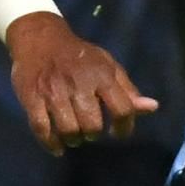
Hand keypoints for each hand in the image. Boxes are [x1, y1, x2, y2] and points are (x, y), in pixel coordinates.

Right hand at [5, 12, 156, 155]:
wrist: (40, 38)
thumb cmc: (79, 56)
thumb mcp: (107, 66)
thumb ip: (128, 90)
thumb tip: (152, 108)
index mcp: (102, 76)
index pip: (122, 109)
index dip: (124, 127)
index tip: (118, 132)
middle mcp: (79, 84)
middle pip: (93, 125)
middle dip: (94, 134)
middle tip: (90, 130)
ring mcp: (54, 92)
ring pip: (68, 130)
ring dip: (74, 139)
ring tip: (74, 136)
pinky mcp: (32, 98)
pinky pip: (42, 129)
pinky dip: (51, 144)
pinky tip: (57, 147)